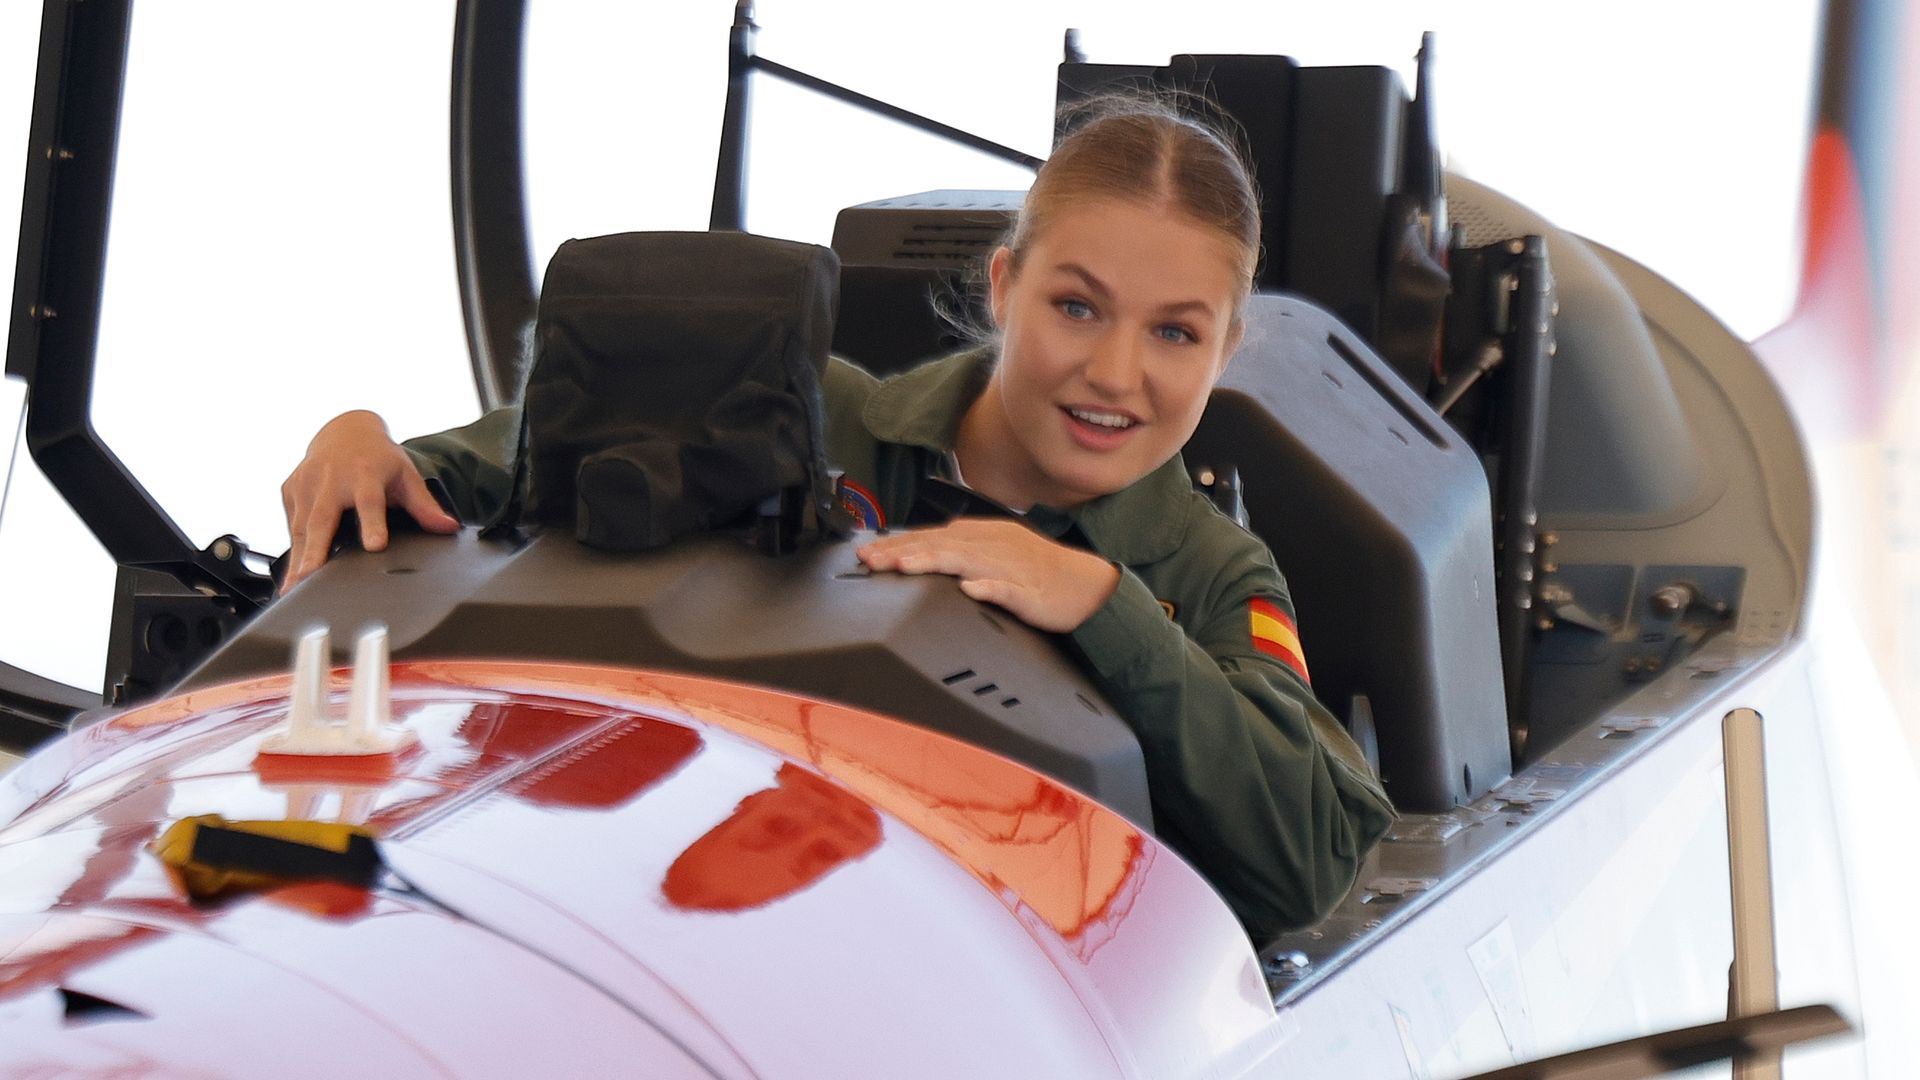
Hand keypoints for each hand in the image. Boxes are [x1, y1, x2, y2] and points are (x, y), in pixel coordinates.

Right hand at [279, 410, 459, 592]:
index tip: (374, 546)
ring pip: (301, 527)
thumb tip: (449, 527)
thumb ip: (424, 505)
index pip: (370, 501)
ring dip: (297, 560)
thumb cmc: (378, 457)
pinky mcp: (290, 492)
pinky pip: (292, 526)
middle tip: (308, 578)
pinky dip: (292, 552)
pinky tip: (292, 578)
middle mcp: (332, 480)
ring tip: (293, 590)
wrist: (345, 430)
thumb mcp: (406, 475)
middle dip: (315, 550)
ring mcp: (306, 485)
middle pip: (322, 518)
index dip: (372, 523)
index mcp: (365, 474)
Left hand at [855, 518, 1119, 632]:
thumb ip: (960, 553)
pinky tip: (970, 590)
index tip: (865, 553)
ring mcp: (1010, 568)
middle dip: (902, 551)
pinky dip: (987, 588)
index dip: (897, 544)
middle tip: (869, 559)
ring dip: (933, 561)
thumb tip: (922, 552)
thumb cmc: (1040, 572)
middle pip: (939, 545)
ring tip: (904, 566)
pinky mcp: (1029, 591)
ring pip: (966, 561)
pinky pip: (1006, 588)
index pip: (931, 537)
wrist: (1089, 586)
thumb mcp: (995, 554)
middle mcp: (992, 546)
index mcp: (982, 537)